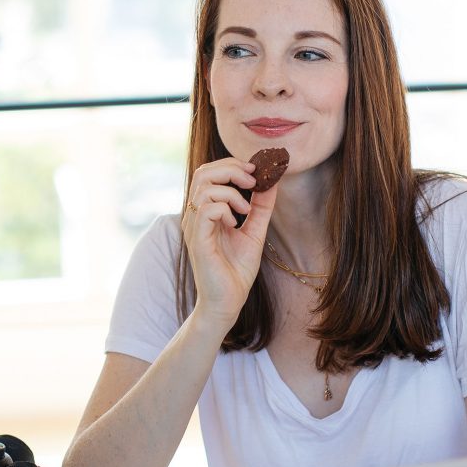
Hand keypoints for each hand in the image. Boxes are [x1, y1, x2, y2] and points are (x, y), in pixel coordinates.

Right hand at [182, 158, 278, 328]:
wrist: (227, 302)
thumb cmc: (236, 271)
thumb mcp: (254, 232)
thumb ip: (260, 208)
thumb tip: (272, 181)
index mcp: (206, 211)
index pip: (209, 173)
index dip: (232, 165)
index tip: (256, 171)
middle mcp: (196, 216)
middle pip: (203, 172)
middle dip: (231, 169)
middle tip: (252, 180)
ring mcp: (194, 227)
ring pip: (204, 188)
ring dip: (230, 191)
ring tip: (245, 209)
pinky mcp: (197, 240)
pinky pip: (206, 209)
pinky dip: (225, 208)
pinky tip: (235, 222)